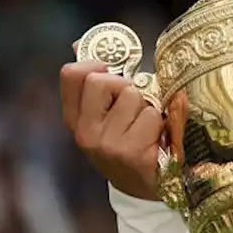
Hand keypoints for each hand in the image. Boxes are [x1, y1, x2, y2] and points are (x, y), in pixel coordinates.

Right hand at [60, 60, 162, 199]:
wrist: (143, 189)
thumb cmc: (128, 144)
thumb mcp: (105, 117)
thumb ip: (96, 85)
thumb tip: (80, 43)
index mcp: (75, 120)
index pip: (71, 74)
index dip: (94, 63)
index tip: (111, 71)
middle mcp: (85, 132)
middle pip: (102, 80)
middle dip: (125, 86)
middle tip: (134, 106)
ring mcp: (107, 144)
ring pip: (132, 96)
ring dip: (147, 106)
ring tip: (147, 126)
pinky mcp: (132, 152)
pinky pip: (152, 116)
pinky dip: (161, 122)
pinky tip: (157, 139)